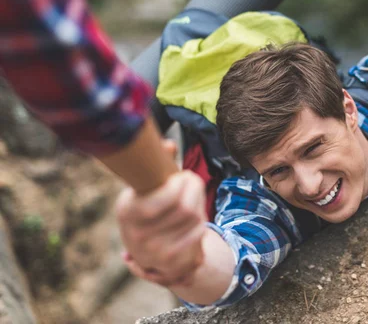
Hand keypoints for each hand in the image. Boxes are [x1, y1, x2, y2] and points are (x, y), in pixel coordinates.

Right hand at [116, 140, 207, 286]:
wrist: (151, 254)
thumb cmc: (151, 211)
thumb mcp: (146, 191)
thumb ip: (156, 168)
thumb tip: (168, 145)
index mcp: (127, 209)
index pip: (162, 195)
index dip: (180, 183)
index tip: (186, 175)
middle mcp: (135, 232)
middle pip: (183, 205)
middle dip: (194, 189)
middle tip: (195, 182)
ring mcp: (152, 250)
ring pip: (192, 218)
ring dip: (199, 204)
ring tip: (196, 198)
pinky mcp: (169, 261)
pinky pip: (196, 234)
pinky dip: (201, 223)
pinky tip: (197, 218)